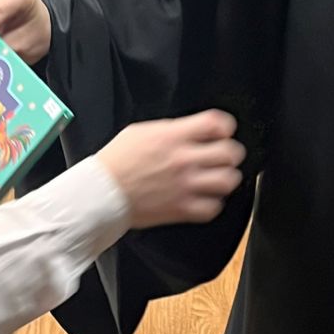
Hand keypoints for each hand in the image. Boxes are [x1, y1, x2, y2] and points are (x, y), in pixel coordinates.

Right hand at [97, 110, 246, 229]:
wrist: (103, 191)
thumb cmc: (117, 160)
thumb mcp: (142, 131)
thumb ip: (171, 130)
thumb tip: (189, 131)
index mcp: (173, 136)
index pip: (216, 124)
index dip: (225, 126)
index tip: (223, 131)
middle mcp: (184, 160)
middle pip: (230, 152)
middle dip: (230, 152)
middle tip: (225, 155)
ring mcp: (185, 186)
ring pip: (228, 180)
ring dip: (226, 177)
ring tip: (218, 177)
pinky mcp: (182, 209)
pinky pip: (213, 208)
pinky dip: (213, 203)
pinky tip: (205, 198)